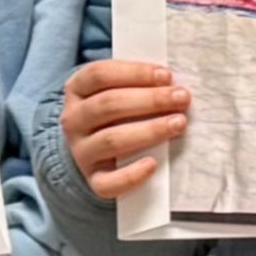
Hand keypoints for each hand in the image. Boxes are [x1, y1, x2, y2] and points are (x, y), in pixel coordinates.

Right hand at [63, 58, 192, 197]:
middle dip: (150, 100)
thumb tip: (172, 83)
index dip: (134, 73)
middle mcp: (73, 120)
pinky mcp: (93, 180)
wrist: (94, 152)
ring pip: (111, 140)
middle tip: (182, 98)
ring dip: (149, 130)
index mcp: (76, 90)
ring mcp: (81, 152)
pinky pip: (108, 183)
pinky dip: (131, 175)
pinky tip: (153, 164)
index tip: (167, 76)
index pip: (99, 75)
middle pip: (108, 104)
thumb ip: (137, 84)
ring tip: (178, 124)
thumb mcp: (115, 91)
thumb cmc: (115, 114)